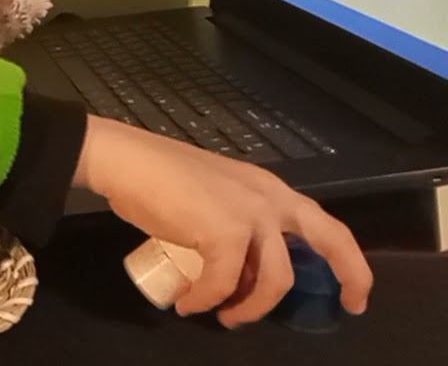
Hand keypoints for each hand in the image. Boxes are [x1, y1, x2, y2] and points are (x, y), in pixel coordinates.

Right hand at [73, 115, 372, 328]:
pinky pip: (224, 283)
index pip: (323, 224)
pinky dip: (205, 300)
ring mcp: (250, 214)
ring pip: (275, 279)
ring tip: (223, 315)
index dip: (346, 259)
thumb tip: (233, 269)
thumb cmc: (156, 176)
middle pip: (331, 240)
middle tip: (347, 307)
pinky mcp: (224, 233)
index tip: (349, 292)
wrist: (126, 162)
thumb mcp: (211, 200)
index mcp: (267, 189)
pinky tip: (187, 304)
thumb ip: (231, 225)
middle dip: (351, 276)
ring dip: (250, 308)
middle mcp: (269, 198)